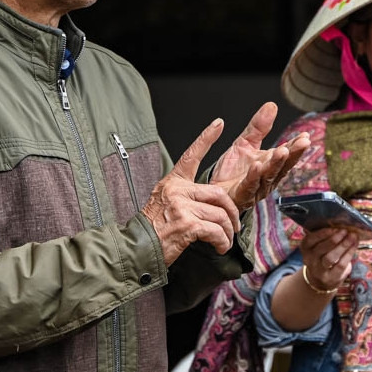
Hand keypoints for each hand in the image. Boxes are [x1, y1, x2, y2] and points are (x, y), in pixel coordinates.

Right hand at [141, 119, 242, 262]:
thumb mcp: (164, 203)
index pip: (191, 156)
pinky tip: (219, 247)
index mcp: (173, 183)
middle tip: (234, 225)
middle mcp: (177, 191)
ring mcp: (182, 207)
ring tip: (225, 241)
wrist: (136, 247)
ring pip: (220, 215)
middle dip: (232, 212)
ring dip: (228, 232)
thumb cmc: (152, 229)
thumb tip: (206, 203)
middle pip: (218, 194)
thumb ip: (185, 197)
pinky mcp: (187, 224)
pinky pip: (216, 231)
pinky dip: (222, 242)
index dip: (206, 138)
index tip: (218, 124)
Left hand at [210, 102, 310, 210]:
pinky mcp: (241, 196)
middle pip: (282, 166)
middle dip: (293, 154)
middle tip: (302, 143)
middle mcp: (267, 179)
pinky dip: (254, 176)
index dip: (297, 146)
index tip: (305, 136)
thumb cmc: (232, 172)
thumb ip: (259, 127)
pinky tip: (258, 165)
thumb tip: (272, 105)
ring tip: (283, 150)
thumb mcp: (245, 143)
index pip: (287, 155)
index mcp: (270, 165)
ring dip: (276, 164)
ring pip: (269, 176)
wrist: (213, 191)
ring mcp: (256, 189)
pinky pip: (249, 185)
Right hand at [299, 228, 359, 291]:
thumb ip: (325, 235)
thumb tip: (338, 223)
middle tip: (345, 231)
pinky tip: (354, 245)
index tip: (334, 228)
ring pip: (330, 258)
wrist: (322, 279)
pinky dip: (349, 253)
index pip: (310, 240)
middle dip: (334, 239)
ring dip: (343, 246)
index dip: (322, 234)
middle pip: (321, 249)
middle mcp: (310, 260)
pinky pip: (341, 265)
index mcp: (305, 248)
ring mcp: (320, 271)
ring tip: (352, 236)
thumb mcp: (319, 245)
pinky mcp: (331, 277)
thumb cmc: (323, 255)